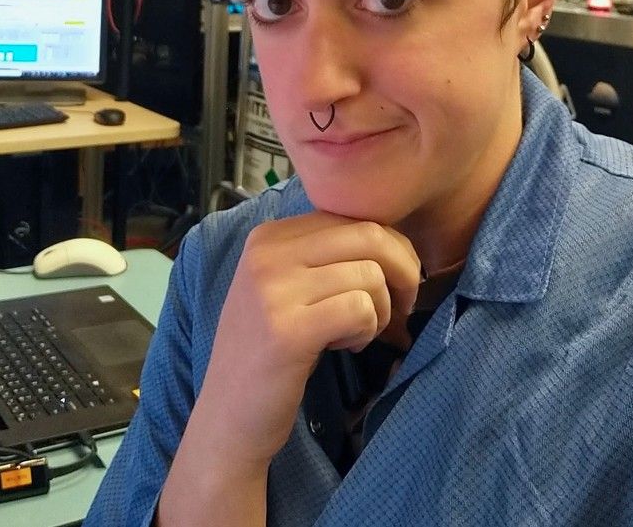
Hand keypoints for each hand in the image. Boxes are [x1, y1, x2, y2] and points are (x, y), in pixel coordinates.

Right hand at [192, 211, 420, 469]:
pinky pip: (360, 309)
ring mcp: (273, 290)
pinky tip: (346, 346)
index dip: (389, 246)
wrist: (228, 415)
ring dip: (381, 309)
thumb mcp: (285, 287)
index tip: (394, 280)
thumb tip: (391, 238)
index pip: (350, 216)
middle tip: (404, 304)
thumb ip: (323, 255)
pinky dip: (367, 329)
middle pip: (368, 235)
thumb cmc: (267, 352)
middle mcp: (267, 252)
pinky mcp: (287, 330)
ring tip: (359, 333)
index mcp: (268, 235)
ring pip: (369, 275)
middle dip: (403, 269)